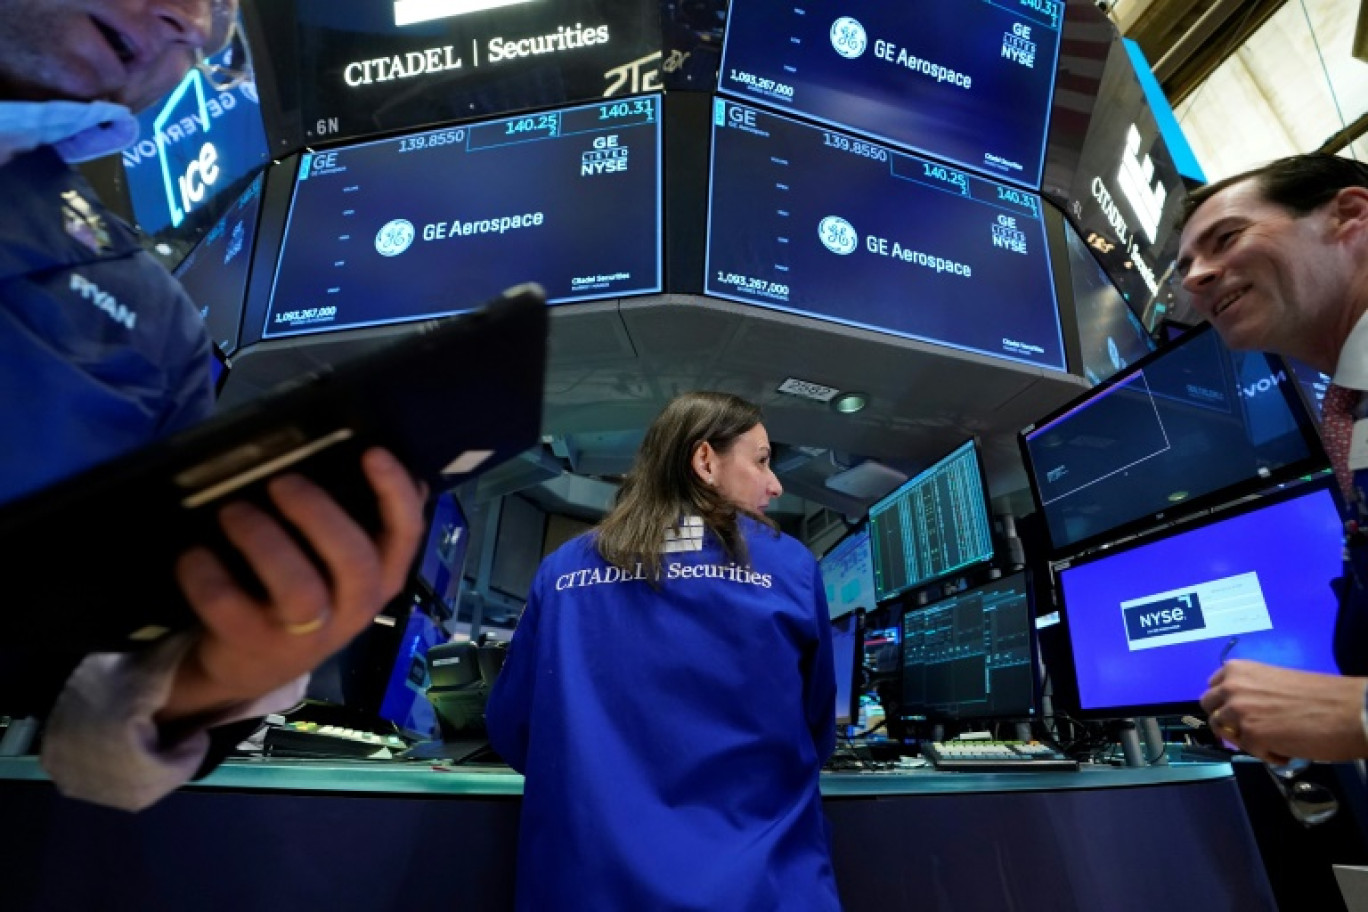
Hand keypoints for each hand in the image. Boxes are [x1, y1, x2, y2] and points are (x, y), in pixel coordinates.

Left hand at [155, 448, 427, 727]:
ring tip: (232, 511)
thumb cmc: (304, 593)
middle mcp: (354, 608)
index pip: (405, 534)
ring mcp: (308, 634)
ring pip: (298, 589)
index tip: (371, 452)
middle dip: (317, 513)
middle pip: (354, 560)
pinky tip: (195, 554)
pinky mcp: (256, 646)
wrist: (254, 666)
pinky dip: (206, 574)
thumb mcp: (338, 566)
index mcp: (381, 578)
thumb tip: (368, 453)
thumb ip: (357, 522)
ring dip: (262, 540)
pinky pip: (229, 606)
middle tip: (280, 482)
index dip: (394, 493)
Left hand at [1200, 659, 1367, 764]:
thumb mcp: (1274, 682)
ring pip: (1224, 732)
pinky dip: (1267, 755)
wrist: (1348, 710)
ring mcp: (1238, 712)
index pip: (1213, 688)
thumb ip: (1251, 691)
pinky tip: (1288, 749)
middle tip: (1253, 729)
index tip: (1239, 711)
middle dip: (1227, 720)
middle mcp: (1231, 687)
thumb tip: (1240, 710)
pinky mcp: (1251, 736)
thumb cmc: (1320, 695)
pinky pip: (1249, 752)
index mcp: (1238, 670)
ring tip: (1274, 739)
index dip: (1225, 702)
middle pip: (1210, 709)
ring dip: (1245, 738)